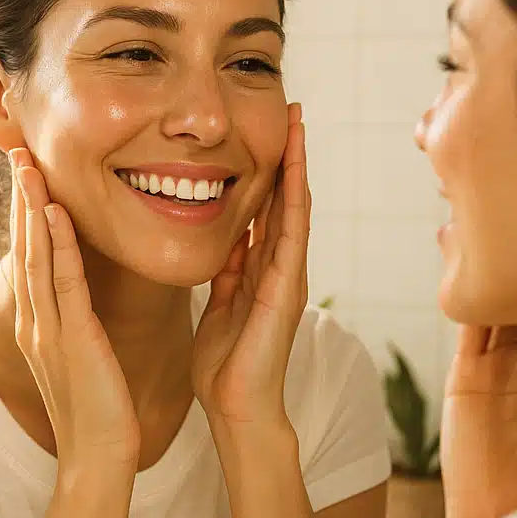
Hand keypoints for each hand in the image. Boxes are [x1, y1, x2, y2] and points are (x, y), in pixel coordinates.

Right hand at [9, 149, 139, 475]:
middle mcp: (34, 321)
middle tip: (15, 148)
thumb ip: (74, 324)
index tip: (26, 171)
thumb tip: (80, 302)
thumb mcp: (79, 358)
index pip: (29, 255)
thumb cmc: (96, 411)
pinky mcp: (71, 339)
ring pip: (36, 256)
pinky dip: (58, 244)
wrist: (97, 457)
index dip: (25, 211)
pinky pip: (63, 283)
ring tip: (27, 163)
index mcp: (37, 324)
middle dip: (19, 197)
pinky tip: (53, 212)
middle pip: (24, 246)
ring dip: (30, 207)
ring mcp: (47, 330)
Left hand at [192, 103, 309, 435]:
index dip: (266, 171)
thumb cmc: (226, 364)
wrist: (236, 407)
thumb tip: (226, 241)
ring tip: (297, 123)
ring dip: (296, 166)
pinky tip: (294, 170)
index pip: (265, 210)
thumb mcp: (219, 304)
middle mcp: (279, 268)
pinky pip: (292, 236)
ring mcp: (287, 277)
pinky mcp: (287, 290)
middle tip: (291, 110)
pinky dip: (294, 200)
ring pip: (294, 209)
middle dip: (287, 156)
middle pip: (285, 200)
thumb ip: (227, 273)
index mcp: (259, 270)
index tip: (264, 132)